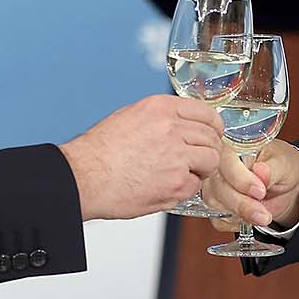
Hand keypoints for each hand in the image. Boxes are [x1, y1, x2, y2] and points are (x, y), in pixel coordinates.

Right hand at [59, 95, 225, 219]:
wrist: (84, 178)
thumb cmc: (99, 153)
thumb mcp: (130, 117)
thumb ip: (160, 118)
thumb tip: (182, 124)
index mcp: (160, 108)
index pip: (205, 112)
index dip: (213, 126)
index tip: (214, 133)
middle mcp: (172, 128)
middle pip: (211, 137)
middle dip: (207, 149)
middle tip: (198, 159)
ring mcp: (177, 156)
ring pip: (210, 160)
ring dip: (201, 169)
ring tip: (182, 174)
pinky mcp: (176, 182)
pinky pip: (196, 186)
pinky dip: (186, 189)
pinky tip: (167, 186)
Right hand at [203, 140, 298, 232]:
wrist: (287, 186)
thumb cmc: (282, 165)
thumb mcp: (284, 163)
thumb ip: (272, 168)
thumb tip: (260, 171)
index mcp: (234, 146)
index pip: (224, 159)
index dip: (239, 178)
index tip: (260, 191)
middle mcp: (219, 165)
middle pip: (217, 185)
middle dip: (242, 203)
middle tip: (264, 213)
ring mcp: (215, 186)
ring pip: (215, 204)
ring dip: (240, 214)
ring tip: (263, 216)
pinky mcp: (217, 206)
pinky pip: (218, 219)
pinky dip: (236, 223)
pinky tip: (251, 218)